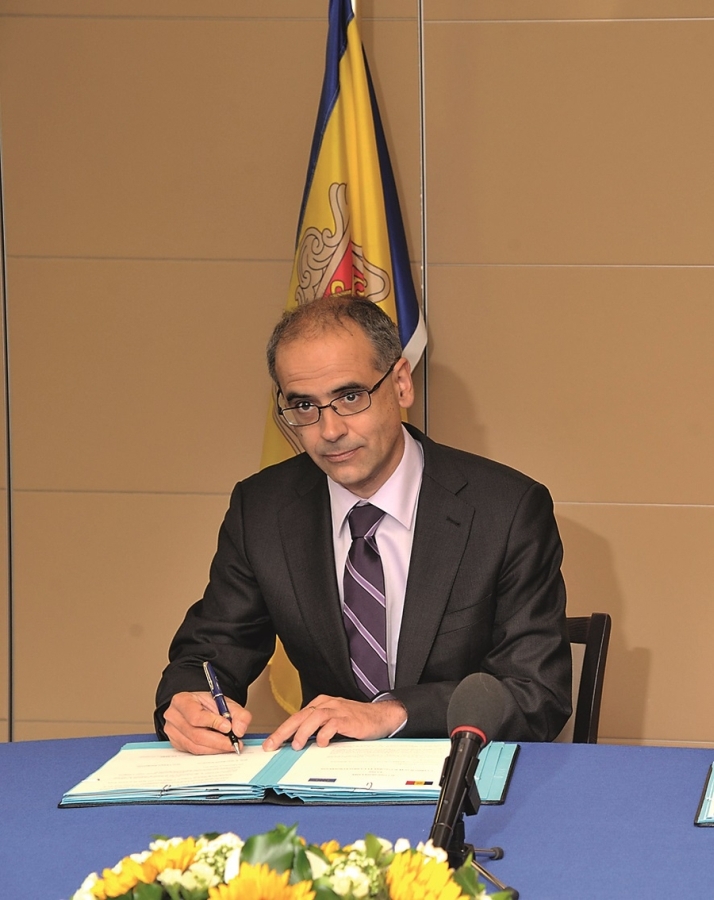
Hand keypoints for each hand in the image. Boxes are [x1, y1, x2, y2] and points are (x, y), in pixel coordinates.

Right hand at [163, 691, 251, 754]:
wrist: (198, 707)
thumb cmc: (207, 704)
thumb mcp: (224, 702)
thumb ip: (237, 713)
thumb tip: (239, 730)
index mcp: (182, 700)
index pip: (195, 715)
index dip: (212, 723)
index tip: (228, 727)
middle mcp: (173, 716)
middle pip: (195, 734)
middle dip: (218, 741)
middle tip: (233, 742)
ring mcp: (172, 732)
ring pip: (195, 746)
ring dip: (215, 748)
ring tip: (230, 745)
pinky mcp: (177, 744)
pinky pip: (194, 751)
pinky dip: (209, 751)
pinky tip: (219, 747)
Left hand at [263, 695, 407, 750]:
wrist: (380, 716)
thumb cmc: (356, 720)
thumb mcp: (333, 722)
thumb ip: (317, 729)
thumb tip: (297, 745)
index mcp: (320, 705)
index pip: (296, 717)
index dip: (282, 730)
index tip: (270, 744)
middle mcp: (327, 705)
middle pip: (300, 715)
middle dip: (284, 731)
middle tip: (272, 745)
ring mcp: (338, 710)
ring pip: (314, 717)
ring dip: (303, 731)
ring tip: (297, 745)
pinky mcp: (349, 718)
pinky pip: (333, 723)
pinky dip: (325, 733)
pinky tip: (321, 743)